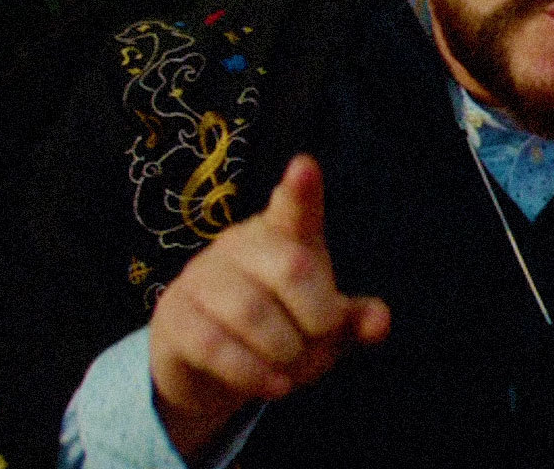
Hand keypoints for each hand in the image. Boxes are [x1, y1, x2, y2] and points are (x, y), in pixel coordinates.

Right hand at [148, 154, 391, 456]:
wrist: (208, 367)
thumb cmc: (279, 325)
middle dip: (318, 316)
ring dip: (285, 352)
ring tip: (295, 370)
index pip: (294, 207)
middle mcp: (240, 245)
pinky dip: (252, 372)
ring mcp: (201, 277)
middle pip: (291, 267)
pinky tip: (273, 386)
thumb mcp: (322, 323)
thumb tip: (380, 323)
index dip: (301, 191)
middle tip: (322, 342)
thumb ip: (353, 319)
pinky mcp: (174, 316)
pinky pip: (214, 345)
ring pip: (251, 312)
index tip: (305, 168)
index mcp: (283, 235)